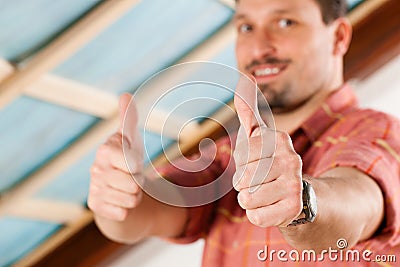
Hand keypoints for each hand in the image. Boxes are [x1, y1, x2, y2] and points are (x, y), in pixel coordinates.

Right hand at [88, 93, 143, 220]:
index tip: (131, 162)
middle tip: (130, 177)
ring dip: (134, 196)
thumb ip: (129, 118)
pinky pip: (124, 213)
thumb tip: (125, 95)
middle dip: (139, 183)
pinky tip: (118, 201)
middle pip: (135, 184)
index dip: (138, 165)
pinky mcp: (96, 207)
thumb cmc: (125, 160)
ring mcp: (94, 189)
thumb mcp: (130, 139)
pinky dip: (126, 210)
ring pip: (132, 200)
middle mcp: (96, 169)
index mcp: (105, 149)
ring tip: (125, 188)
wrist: (116, 187)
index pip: (133, 163)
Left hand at [232, 77, 302, 226]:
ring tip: (267, 194)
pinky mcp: (293, 209)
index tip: (258, 162)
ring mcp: (294, 185)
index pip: (240, 157)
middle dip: (245, 184)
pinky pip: (255, 217)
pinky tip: (273, 208)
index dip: (243, 164)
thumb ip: (249, 112)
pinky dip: (259, 215)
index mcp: (279, 141)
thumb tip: (243, 79)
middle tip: (263, 181)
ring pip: (246, 199)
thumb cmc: (271, 163)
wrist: (299, 196)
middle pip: (241, 179)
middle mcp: (291, 160)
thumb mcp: (260, 137)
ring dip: (251, 200)